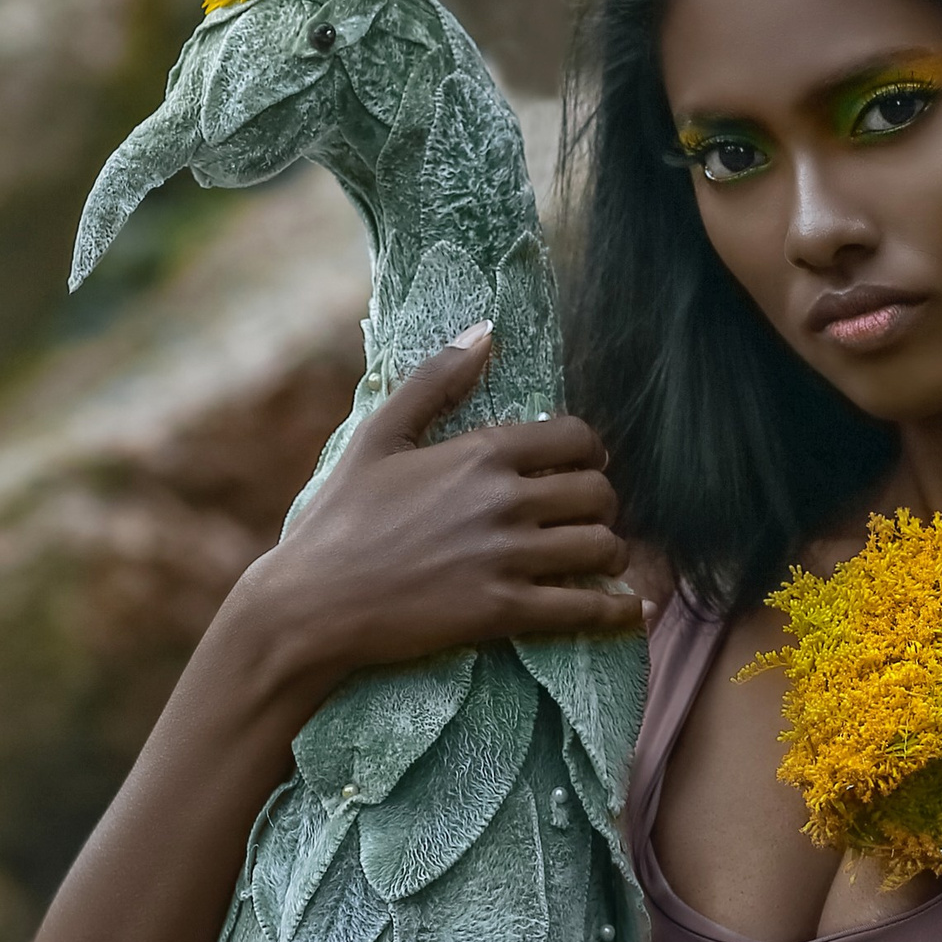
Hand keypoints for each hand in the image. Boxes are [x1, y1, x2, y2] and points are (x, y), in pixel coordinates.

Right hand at [238, 330, 643, 688]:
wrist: (312, 602)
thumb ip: (435, 381)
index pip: (575, 438)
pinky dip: (618, 609)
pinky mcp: (504, 610)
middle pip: (599, 493)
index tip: (582, 467)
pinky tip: (628, 609)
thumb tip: (485, 331)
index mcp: (480, 453)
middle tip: (586, 516)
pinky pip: (587, 607)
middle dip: (601, 503)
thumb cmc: (340, 518)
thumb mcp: (378, 436)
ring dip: (610, 552)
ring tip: (597, 558)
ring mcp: (507, 557)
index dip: (590, 452)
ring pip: (602, 546)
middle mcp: (504, 500)